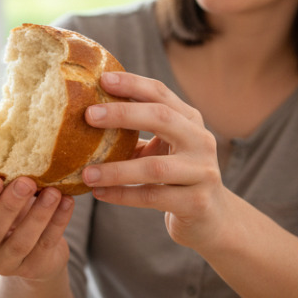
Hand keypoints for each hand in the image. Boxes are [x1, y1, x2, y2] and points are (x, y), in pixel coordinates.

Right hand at [0, 176, 73, 281]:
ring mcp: (6, 262)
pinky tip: (67, 202)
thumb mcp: (1, 200)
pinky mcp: (32, 269)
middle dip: (10, 204)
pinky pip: (45, 244)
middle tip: (26, 182)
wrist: (35, 254)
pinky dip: (58, 222)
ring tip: (54, 192)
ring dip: (39, 214)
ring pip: (21, 241)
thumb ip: (2, 184)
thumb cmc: (14, 215)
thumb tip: (19, 149)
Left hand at [80, 71, 226, 248]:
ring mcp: (202, 172)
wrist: (212, 218)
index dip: (132, 84)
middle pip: (162, 119)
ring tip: (86, 173)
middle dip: (123, 114)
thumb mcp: (161, 150)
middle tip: (88, 115)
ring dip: (116, 170)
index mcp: (190, 121)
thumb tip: (85, 117)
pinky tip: (98, 193)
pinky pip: (153, 197)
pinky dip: (122, 195)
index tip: (102, 79)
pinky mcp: (196, 202)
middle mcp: (201, 141)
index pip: (160, 94)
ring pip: (154, 167)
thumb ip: (134, 134)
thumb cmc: (176, 177)